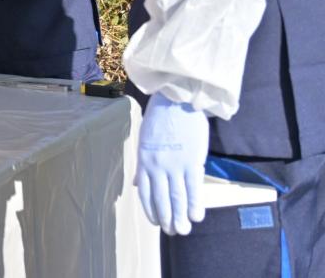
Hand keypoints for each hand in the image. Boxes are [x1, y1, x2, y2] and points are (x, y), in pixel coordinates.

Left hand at [136, 93, 208, 234]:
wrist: (176, 101)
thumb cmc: (161, 119)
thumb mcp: (145, 140)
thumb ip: (143, 164)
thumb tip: (138, 183)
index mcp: (144, 160)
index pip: (145, 192)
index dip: (151, 210)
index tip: (157, 222)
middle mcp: (156, 166)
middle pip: (160, 199)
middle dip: (166, 219)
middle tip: (172, 232)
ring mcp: (174, 165)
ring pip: (176, 198)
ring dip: (179, 217)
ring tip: (183, 230)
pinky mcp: (191, 162)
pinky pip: (193, 189)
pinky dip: (194, 205)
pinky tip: (196, 216)